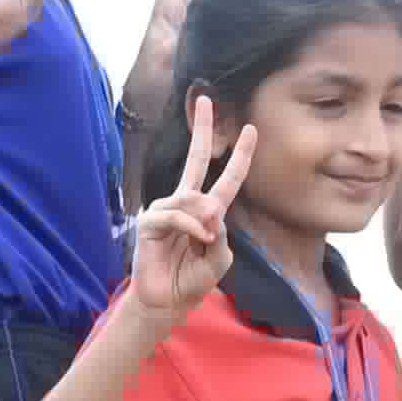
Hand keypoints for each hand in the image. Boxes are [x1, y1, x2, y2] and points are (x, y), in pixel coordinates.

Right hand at [122, 95, 258, 324]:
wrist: (167, 302)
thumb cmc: (192, 281)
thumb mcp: (219, 260)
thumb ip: (221, 235)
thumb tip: (209, 209)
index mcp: (207, 212)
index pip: (227, 179)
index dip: (239, 156)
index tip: (251, 130)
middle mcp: (186, 204)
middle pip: (195, 160)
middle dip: (201, 130)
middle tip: (205, 99)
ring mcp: (166, 210)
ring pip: (191, 198)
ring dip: (203, 218)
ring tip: (204, 239)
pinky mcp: (150, 223)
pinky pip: (174, 214)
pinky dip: (188, 225)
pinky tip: (194, 237)